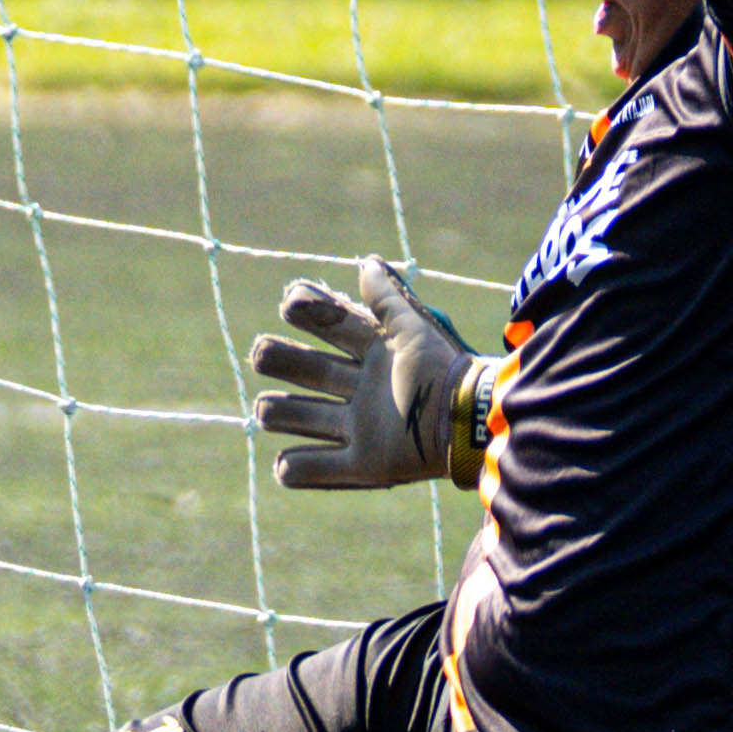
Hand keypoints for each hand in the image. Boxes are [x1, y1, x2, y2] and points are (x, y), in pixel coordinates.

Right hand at [254, 258, 480, 493]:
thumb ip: (386, 298)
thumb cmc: (443, 370)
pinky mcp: (365, 464)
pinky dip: (296, 469)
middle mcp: (360, 390)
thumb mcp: (413, 328)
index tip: (290, 304)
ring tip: (267, 410)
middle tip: (263, 353)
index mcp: (374, 354)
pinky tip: (285, 464)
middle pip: (306, 370)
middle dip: (279, 358)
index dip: (307, 311)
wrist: (469, 421)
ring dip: (278, 412)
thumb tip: (366, 262)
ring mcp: (359, 427)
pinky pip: (319, 469)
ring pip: (300, 416)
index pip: (330, 325)